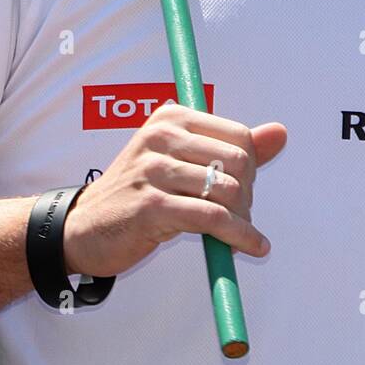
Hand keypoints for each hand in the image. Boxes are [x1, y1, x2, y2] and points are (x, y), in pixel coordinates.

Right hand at [62, 103, 286, 278]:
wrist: (84, 227)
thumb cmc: (139, 193)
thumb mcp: (182, 161)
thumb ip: (232, 147)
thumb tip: (280, 132)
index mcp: (171, 118)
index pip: (239, 135)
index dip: (250, 168)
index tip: (241, 190)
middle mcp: (161, 137)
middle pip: (238, 162)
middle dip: (246, 194)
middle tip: (237, 215)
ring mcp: (154, 170)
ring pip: (226, 191)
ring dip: (242, 219)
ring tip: (235, 232)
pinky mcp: (151, 206)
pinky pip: (212, 218)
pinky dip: (238, 236)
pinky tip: (251, 246)